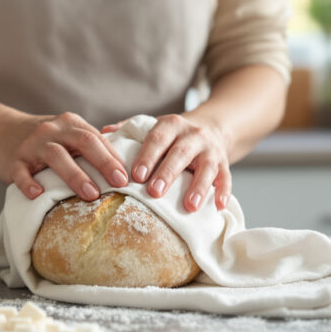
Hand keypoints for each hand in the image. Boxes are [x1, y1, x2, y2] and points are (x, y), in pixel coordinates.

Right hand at [0, 111, 128, 199]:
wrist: (1, 132)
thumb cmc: (45, 141)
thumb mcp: (67, 135)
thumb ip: (90, 145)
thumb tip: (125, 168)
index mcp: (71, 124)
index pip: (98, 138)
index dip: (114, 157)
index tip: (129, 177)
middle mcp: (53, 130)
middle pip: (83, 142)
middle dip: (103, 163)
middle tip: (119, 184)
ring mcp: (32, 144)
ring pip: (56, 156)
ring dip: (76, 176)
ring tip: (91, 194)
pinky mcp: (14, 160)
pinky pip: (21, 172)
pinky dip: (29, 183)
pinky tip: (38, 194)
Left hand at [102, 114, 231, 211]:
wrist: (211, 128)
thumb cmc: (172, 135)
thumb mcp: (154, 127)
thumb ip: (129, 129)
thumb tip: (104, 134)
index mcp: (171, 125)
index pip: (156, 139)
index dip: (146, 156)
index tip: (135, 176)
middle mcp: (192, 135)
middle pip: (180, 153)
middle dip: (167, 173)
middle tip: (154, 192)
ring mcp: (211, 150)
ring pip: (206, 167)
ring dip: (198, 187)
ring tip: (189, 206)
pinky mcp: (224, 163)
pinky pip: (226, 177)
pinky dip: (224, 191)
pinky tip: (219, 206)